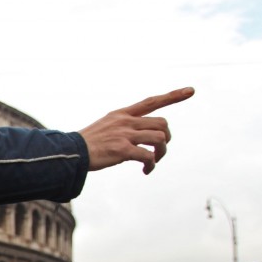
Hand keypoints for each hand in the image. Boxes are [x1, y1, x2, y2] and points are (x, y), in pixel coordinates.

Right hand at [79, 87, 193, 174]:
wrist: (70, 152)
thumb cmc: (86, 144)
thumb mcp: (105, 127)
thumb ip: (123, 127)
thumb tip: (138, 139)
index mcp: (121, 114)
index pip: (151, 101)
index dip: (173, 96)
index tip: (191, 90)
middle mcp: (125, 121)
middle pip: (162, 123)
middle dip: (166, 138)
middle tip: (159, 151)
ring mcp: (125, 135)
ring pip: (159, 138)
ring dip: (161, 153)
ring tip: (153, 162)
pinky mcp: (123, 150)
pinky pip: (148, 156)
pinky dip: (152, 165)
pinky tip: (146, 171)